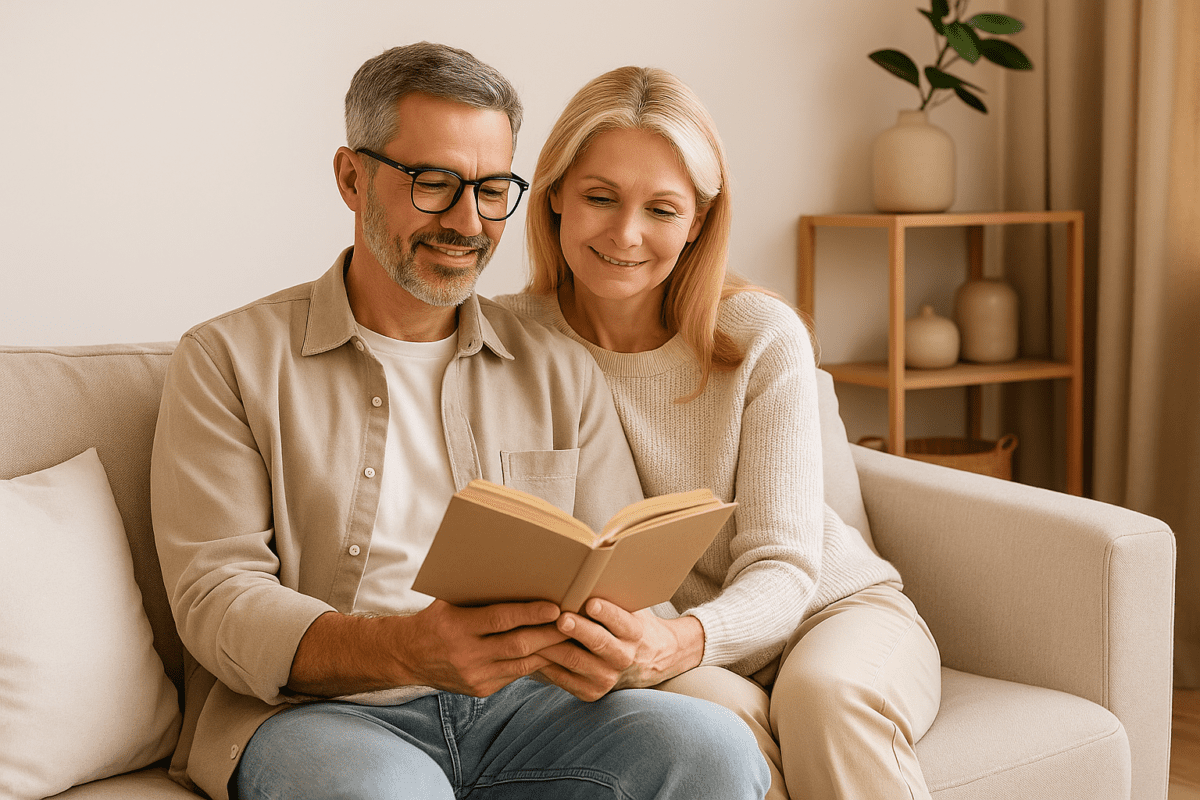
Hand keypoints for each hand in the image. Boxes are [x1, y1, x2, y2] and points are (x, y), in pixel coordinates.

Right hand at [394, 600, 570, 695]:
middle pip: (517, 645)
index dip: (529, 614)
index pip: (499, 619)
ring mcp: (474, 676)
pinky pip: (516, 675)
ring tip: (573, 637)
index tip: (555, 607)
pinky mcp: (481, 690)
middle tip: (576, 621)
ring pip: (521, 664)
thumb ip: (479, 594)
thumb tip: (521, 577)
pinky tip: (553, 652)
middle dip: (550, 633)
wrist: (408, 657)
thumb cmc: (435, 619)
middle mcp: (465, 655)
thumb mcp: (450, 601)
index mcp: (455, 627)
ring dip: (549, 650)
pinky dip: (536, 663)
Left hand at [535, 598, 704, 701]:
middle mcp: (624, 658)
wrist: (649, 661)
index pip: (622, 622)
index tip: (591, 602)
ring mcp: (607, 678)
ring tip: (534, 630)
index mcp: (635, 633)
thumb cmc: (630, 625)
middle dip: (578, 630)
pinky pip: (563, 678)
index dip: (607, 613)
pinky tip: (532, 649)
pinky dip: (546, 664)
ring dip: (553, 645)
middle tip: (561, 618)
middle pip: (598, 643)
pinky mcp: (591, 692)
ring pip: (575, 661)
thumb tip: (589, 568)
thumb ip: (614, 596)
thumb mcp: (632, 609)